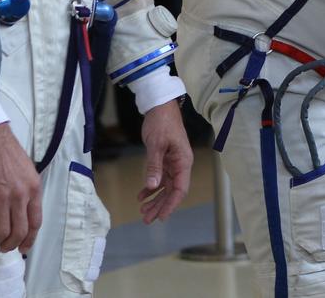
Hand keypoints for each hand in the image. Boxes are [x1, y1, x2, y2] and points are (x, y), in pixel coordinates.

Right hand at [0, 122, 41, 252]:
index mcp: (34, 189)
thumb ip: (27, 192)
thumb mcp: (27, 172)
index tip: (23, 248)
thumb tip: (22, 213)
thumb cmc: (6, 153)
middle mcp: (21, 195)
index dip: (29, 240)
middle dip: (10, 245)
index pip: (36, 222)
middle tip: (2, 246)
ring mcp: (2, 197)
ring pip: (1, 232)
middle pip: (20, 231)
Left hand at [138, 101, 192, 222]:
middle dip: (160, 206)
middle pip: (172, 191)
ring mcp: (173, 162)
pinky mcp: (165, 159)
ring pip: (165, 186)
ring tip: (143, 211)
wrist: (160, 105)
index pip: (180, 189)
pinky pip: (159, 178)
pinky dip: (150, 187)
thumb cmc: (162, 122)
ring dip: (155, 199)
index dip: (171, 204)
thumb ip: (154, 166)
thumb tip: (151, 186)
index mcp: (183, 161)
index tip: (161, 217)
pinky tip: (141, 196)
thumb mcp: (156, 144)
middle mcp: (180, 164)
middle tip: (147, 219)